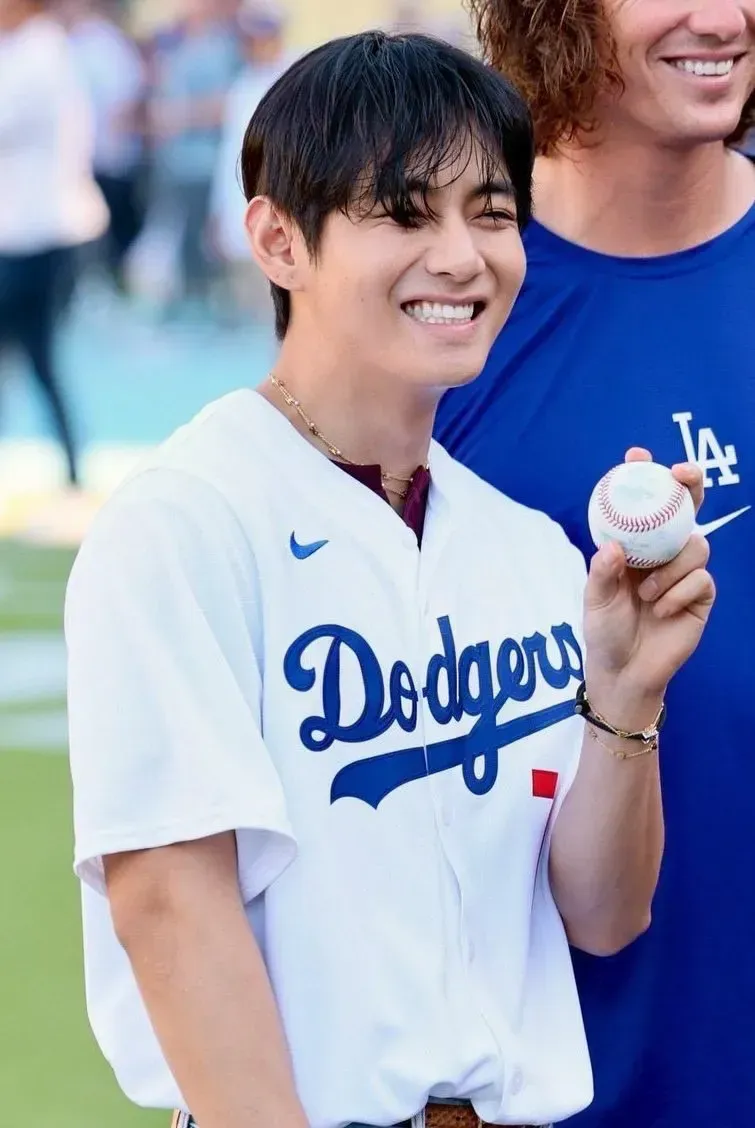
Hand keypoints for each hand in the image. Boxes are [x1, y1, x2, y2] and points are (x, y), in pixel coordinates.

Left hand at [582, 448, 715, 727]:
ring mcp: (684, 571)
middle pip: (686, 508)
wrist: (625, 670)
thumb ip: (602, 571)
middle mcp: (662, 552)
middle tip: (681, 474)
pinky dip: (678, 593)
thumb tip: (613, 545)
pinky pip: (701, 578)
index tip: (637, 455)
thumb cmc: (605, 630)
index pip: (643, 503)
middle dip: (690, 484)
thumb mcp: (595, 599)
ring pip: (696, 545)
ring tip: (646, 594)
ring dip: (670, 568)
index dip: (644, 474)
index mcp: (635, 545)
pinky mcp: (701, 595)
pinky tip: (660, 610)